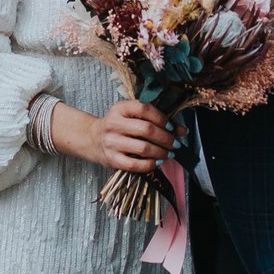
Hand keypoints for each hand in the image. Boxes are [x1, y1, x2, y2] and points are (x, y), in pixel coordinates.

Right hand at [53, 98, 176, 173]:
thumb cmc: (118, 126)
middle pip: (146, 130)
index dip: (162, 118)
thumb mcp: (132, 116)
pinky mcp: (111, 159)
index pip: (144, 109)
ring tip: (169, 154)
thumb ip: (156, 120)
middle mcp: (114, 124)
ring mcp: (112, 142)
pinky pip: (135, 165)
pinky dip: (150, 165)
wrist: (92, 138)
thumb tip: (182, 130)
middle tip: (175, 144)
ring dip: (161, 152)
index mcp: (120, 108)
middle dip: (165, 138)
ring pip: (143, 148)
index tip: (172, 127)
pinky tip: (157, 162)